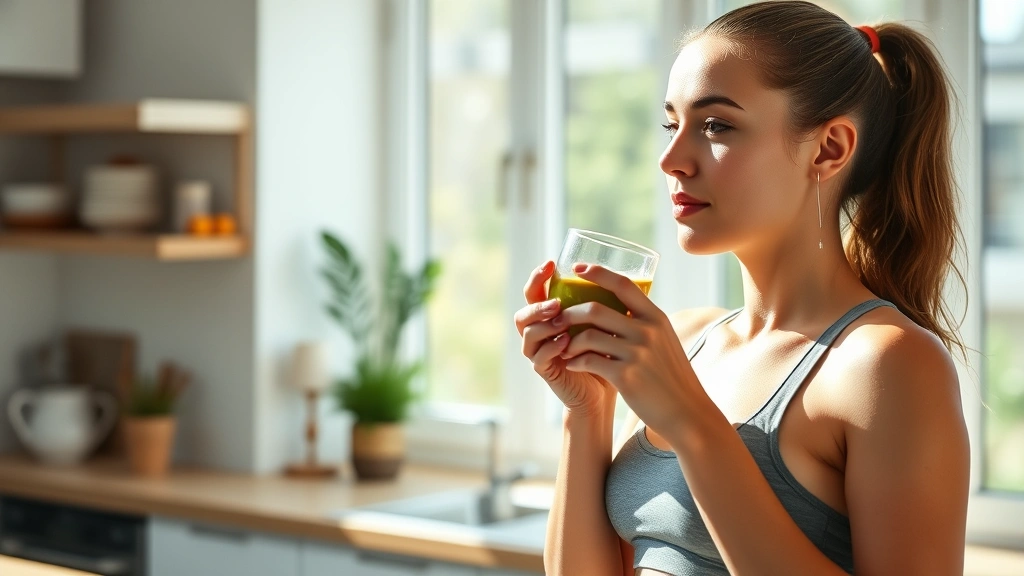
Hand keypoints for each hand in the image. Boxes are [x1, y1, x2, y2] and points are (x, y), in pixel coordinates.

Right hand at [514, 261, 615, 416]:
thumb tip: (633, 273)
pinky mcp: (545, 370)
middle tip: (557, 301)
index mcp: (552, 316)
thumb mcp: (609, 324)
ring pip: (527, 332)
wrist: (608, 389)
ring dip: (543, 323)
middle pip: (523, 311)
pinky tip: (566, 342)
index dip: (538, 277)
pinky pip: (538, 356)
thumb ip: (608, 303)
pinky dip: (551, 347)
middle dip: (537, 303)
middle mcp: (540, 332)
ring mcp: (539, 351)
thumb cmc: (610, 353)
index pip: (536, 292)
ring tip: (560, 317)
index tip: (552, 263)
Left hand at [557, 263, 699, 434]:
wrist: (686, 412)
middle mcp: (647, 331)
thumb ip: (645, 324)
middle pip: (596, 308)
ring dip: (569, 340)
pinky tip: (571, 364)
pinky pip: (588, 360)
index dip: (598, 273)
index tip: (577, 269)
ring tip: (564, 347)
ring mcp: (636, 353)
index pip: (623, 284)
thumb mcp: (665, 341)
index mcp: (656, 317)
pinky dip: (575, 361)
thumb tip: (620, 307)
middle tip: (559, 319)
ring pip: (588, 335)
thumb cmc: (672, 377)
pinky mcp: (625, 376)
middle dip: (570, 312)